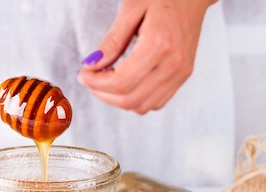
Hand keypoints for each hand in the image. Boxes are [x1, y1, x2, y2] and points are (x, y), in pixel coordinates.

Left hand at [76, 0, 215, 114]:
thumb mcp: (131, 10)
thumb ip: (112, 41)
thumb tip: (91, 66)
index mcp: (159, 45)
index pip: (121, 82)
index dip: (95, 83)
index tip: (82, 74)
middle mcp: (173, 64)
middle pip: (129, 99)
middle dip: (102, 93)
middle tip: (90, 78)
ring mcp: (180, 73)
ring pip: (141, 106)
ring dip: (117, 99)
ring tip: (106, 80)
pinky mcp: (183, 77)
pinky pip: (155, 103)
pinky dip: (135, 99)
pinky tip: (125, 82)